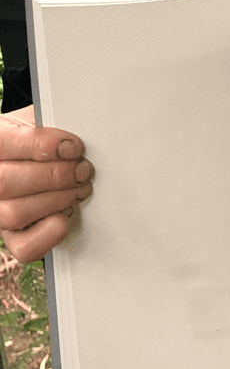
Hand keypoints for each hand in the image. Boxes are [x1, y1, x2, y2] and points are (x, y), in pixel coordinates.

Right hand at [0, 106, 93, 263]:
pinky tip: (66, 214)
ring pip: (15, 213)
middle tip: (83, 170)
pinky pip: (24, 247)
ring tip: (79, 188)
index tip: (73, 147)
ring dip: (56, 200)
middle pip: (6, 183)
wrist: (30, 159)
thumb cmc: (38, 139)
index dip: (42, 146)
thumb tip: (75, 134)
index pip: (4, 144)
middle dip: (54, 176)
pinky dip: (50, 233)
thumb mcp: (38, 120)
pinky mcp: (12, 238)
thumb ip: (49, 123)